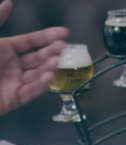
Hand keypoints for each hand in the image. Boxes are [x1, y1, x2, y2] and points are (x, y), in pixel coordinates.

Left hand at [0, 0, 67, 114]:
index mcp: (4, 50)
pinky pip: (30, 92)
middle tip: (63, 47)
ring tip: (57, 60)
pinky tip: (49, 76)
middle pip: (38, 58)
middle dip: (52, 52)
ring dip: (49, 67)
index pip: (31, 42)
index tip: (64, 32)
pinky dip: (41, 85)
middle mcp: (12, 66)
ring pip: (37, 75)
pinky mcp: (14, 99)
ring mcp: (14, 83)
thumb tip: (9, 2)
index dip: (47, 36)